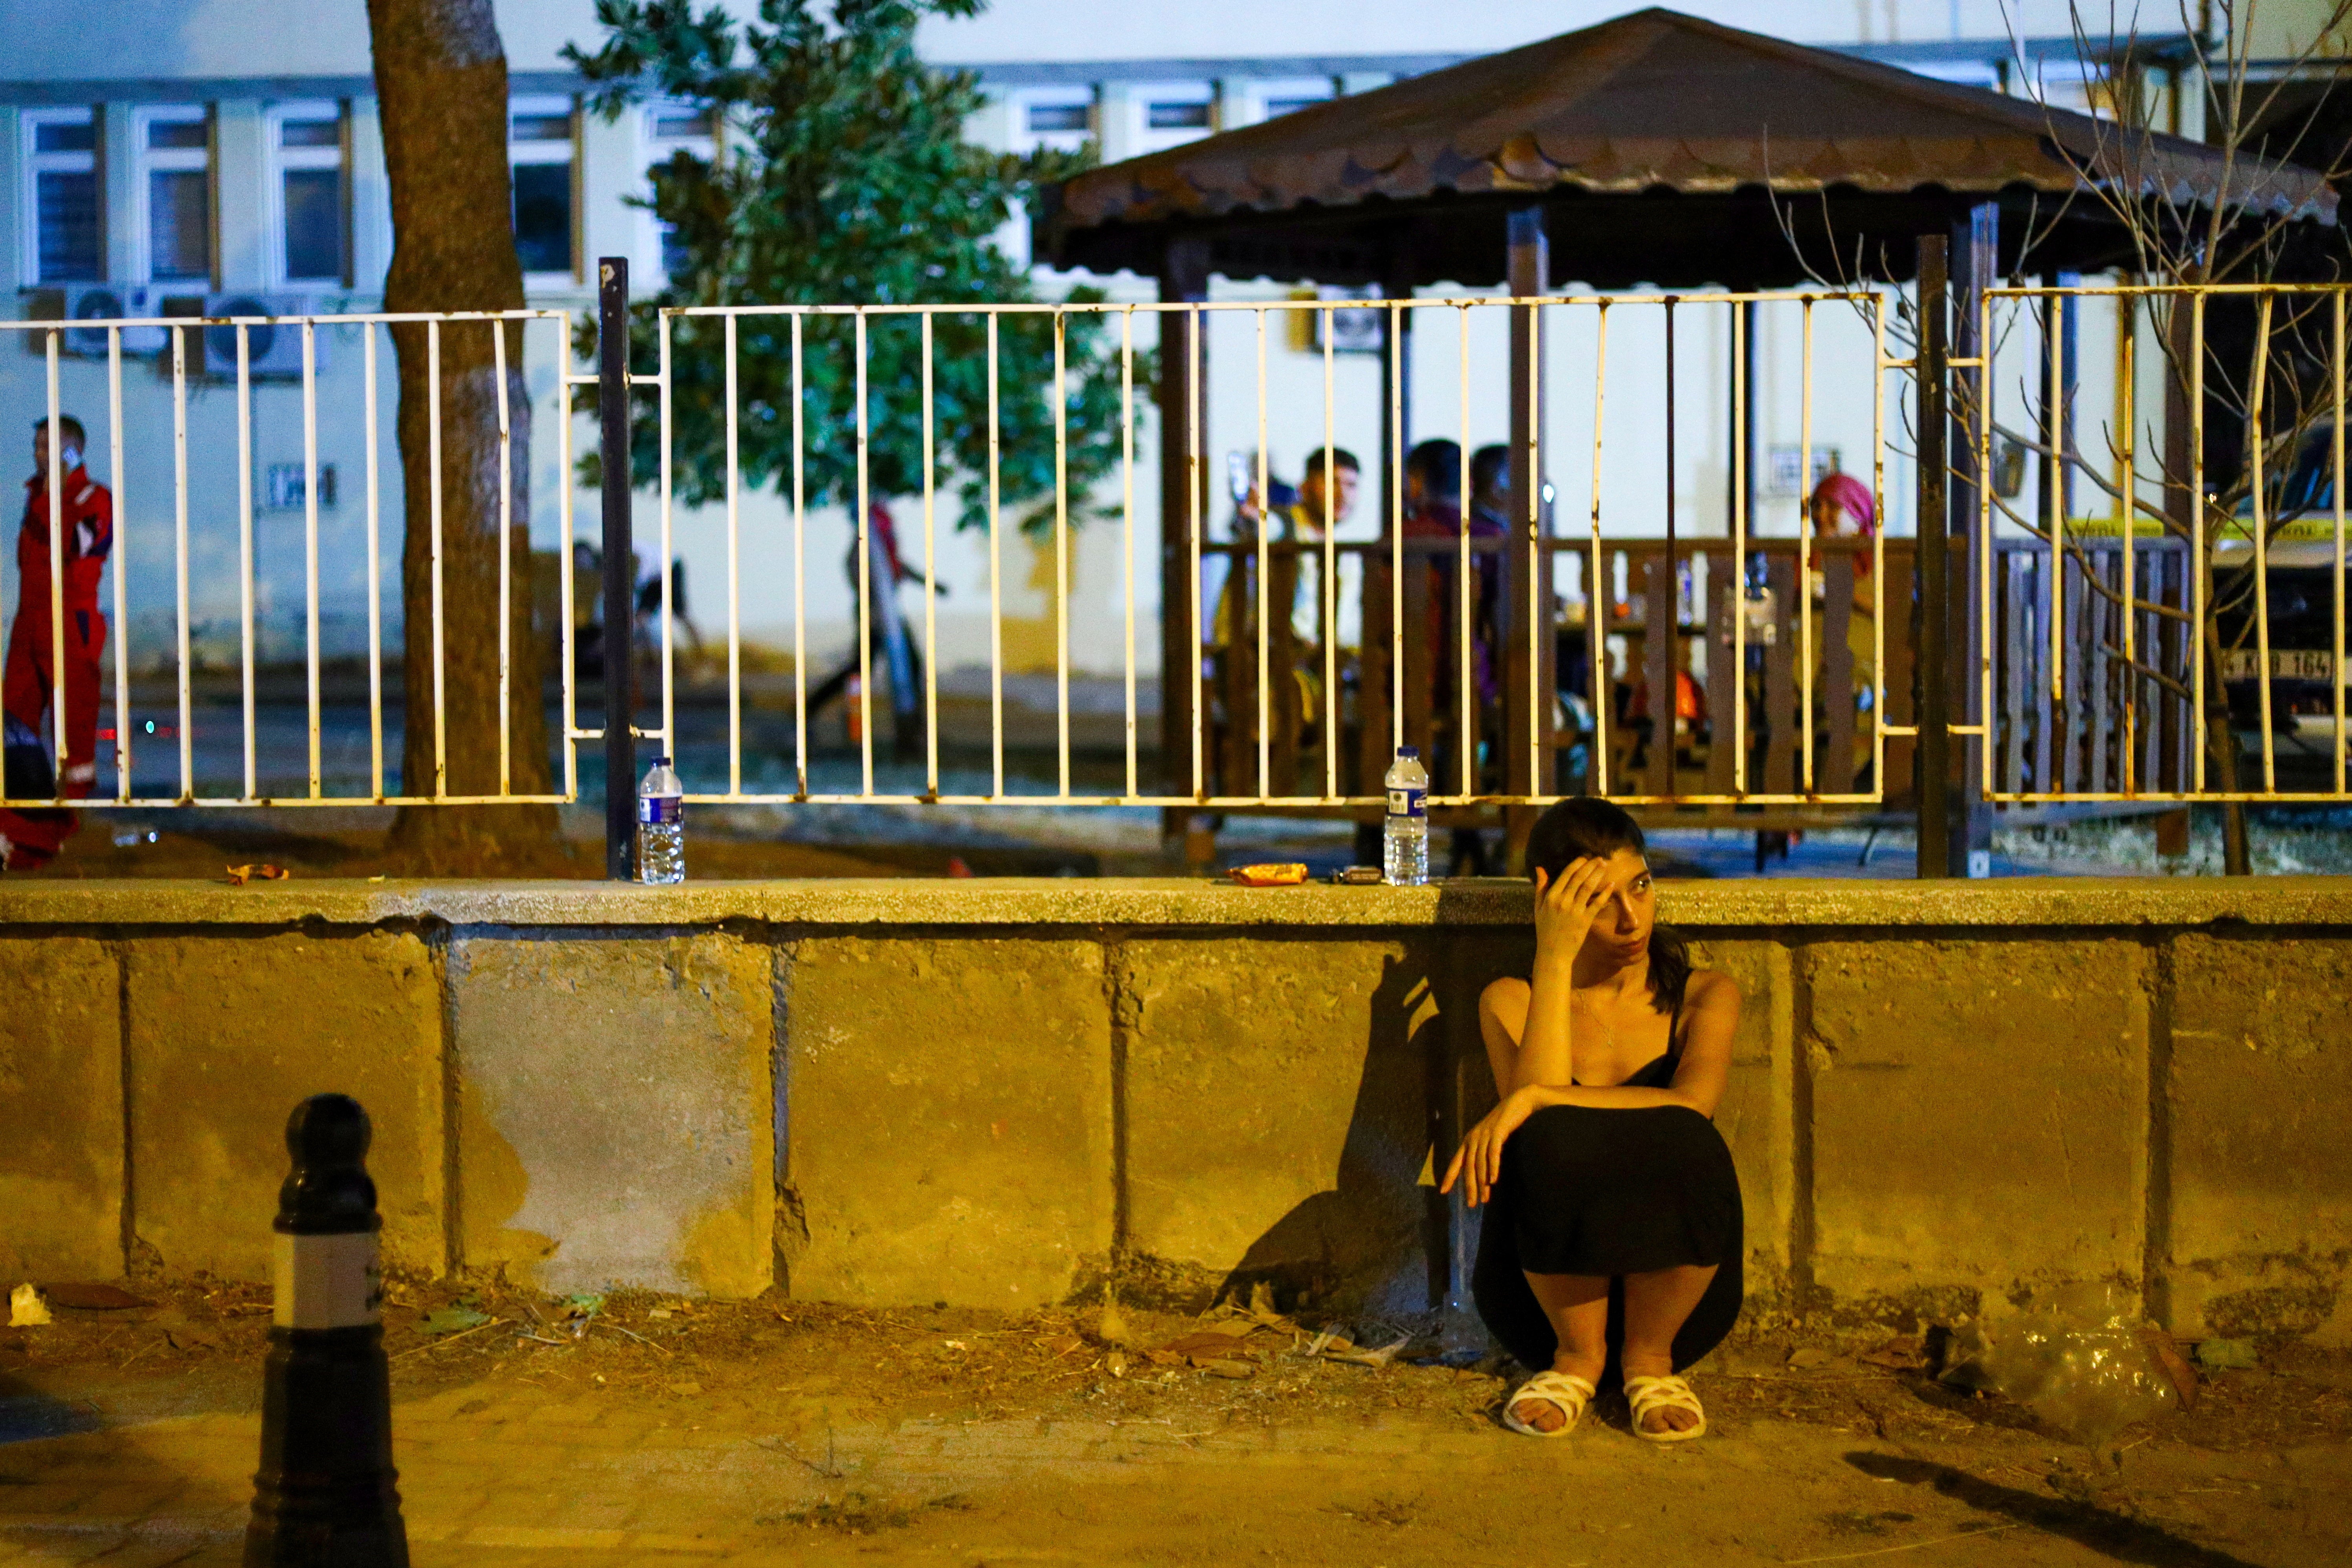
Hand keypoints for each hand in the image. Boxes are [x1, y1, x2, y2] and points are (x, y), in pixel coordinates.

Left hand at [1439, 1086, 1547, 1207]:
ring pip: (1480, 1163)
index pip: (1456, 1161)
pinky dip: (1493, 1167)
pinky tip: (1494, 1181)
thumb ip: (1484, 1153)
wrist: (1519, 1101)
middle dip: (1470, 1187)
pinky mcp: (1498, 1131)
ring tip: (1485, 1199)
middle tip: (1473, 1204)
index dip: (1450, 1177)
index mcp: (1469, 1140)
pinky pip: (1493, 1153)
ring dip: (1483, 1183)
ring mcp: (1485, 1134)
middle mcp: (1473, 1137)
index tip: (1443, 1191)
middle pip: (1468, 1167)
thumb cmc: (1505, 1122)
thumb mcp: (1490, 1138)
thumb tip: (1483, 1175)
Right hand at [1532, 857, 1615, 962]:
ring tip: (1605, 866)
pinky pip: (1597, 903)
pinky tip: (1611, 885)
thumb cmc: (1545, 930)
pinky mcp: (1585, 920)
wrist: (1553, 953)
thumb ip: (1540, 887)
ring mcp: (1575, 911)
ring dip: (1598, 874)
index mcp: (1551, 897)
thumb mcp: (1538, 907)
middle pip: (1579, 878)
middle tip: (1599, 858)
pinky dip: (1605, 893)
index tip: (1585, 858)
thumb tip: (1539, 868)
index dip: (1577, 863)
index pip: (1566, 874)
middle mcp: (1563, 901)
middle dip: (1590, 865)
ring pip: (1589, 887)